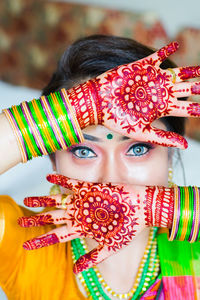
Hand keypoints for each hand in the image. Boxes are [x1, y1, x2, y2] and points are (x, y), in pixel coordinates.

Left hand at [18, 174, 173, 272]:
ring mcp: (83, 201)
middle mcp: (80, 214)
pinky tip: (49, 176)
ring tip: (27, 199)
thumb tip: (75, 270)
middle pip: (53, 218)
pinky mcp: (89, 188)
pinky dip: (60, 180)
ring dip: (43, 200)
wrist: (141, 208)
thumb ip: (93, 257)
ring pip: (58, 200)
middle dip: (36, 220)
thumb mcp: (111, 247)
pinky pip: (72, 183)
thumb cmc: (129, 228)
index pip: (58, 235)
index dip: (42, 240)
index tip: (27, 246)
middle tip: (21, 222)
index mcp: (83, 229)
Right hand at [68, 41, 199, 148]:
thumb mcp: (142, 132)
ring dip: (191, 71)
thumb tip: (186, 146)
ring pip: (177, 73)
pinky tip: (175, 44)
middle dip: (199, 88)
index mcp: (161, 108)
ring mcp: (152, 79)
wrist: (98, 104)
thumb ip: (163, 138)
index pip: (186, 108)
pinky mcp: (142, 66)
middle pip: (185, 89)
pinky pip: (158, 56)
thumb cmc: (118, 120)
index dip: (198, 109)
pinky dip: (167, 49)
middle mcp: (160, 93)